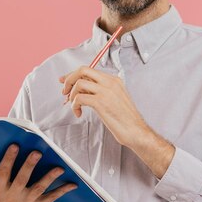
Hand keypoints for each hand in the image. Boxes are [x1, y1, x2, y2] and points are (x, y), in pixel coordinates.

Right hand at [0, 145, 76, 201]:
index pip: (3, 172)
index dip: (8, 159)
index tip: (14, 146)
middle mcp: (13, 195)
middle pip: (22, 178)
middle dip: (29, 165)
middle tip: (37, 153)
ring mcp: (26, 201)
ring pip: (39, 187)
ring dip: (50, 177)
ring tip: (59, 167)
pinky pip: (51, 198)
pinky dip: (63, 191)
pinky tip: (73, 184)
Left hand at [59, 66, 175, 177]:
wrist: (136, 131)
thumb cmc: (126, 119)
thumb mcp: (114, 99)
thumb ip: (99, 91)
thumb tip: (81, 89)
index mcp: (114, 80)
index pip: (89, 70)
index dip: (73, 74)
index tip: (64, 80)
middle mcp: (110, 82)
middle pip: (83, 70)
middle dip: (69, 79)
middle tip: (65, 91)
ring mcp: (106, 91)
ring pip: (79, 83)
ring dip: (71, 95)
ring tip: (74, 105)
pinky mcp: (101, 102)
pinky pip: (80, 98)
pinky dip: (74, 105)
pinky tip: (78, 113)